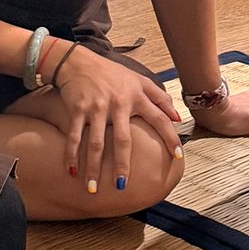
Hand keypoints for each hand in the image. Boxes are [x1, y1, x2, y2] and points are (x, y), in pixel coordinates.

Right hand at [55, 45, 183, 183]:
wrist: (78, 61)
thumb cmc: (112, 73)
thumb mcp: (140, 80)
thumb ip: (160, 98)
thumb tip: (177, 118)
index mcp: (137, 97)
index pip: (159, 119)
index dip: (170, 137)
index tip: (177, 157)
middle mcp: (118, 104)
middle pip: (122, 140)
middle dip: (122, 164)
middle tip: (122, 186)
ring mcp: (97, 108)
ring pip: (95, 143)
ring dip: (92, 167)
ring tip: (93, 188)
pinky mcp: (77, 109)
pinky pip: (73, 136)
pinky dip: (71, 154)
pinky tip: (71, 171)